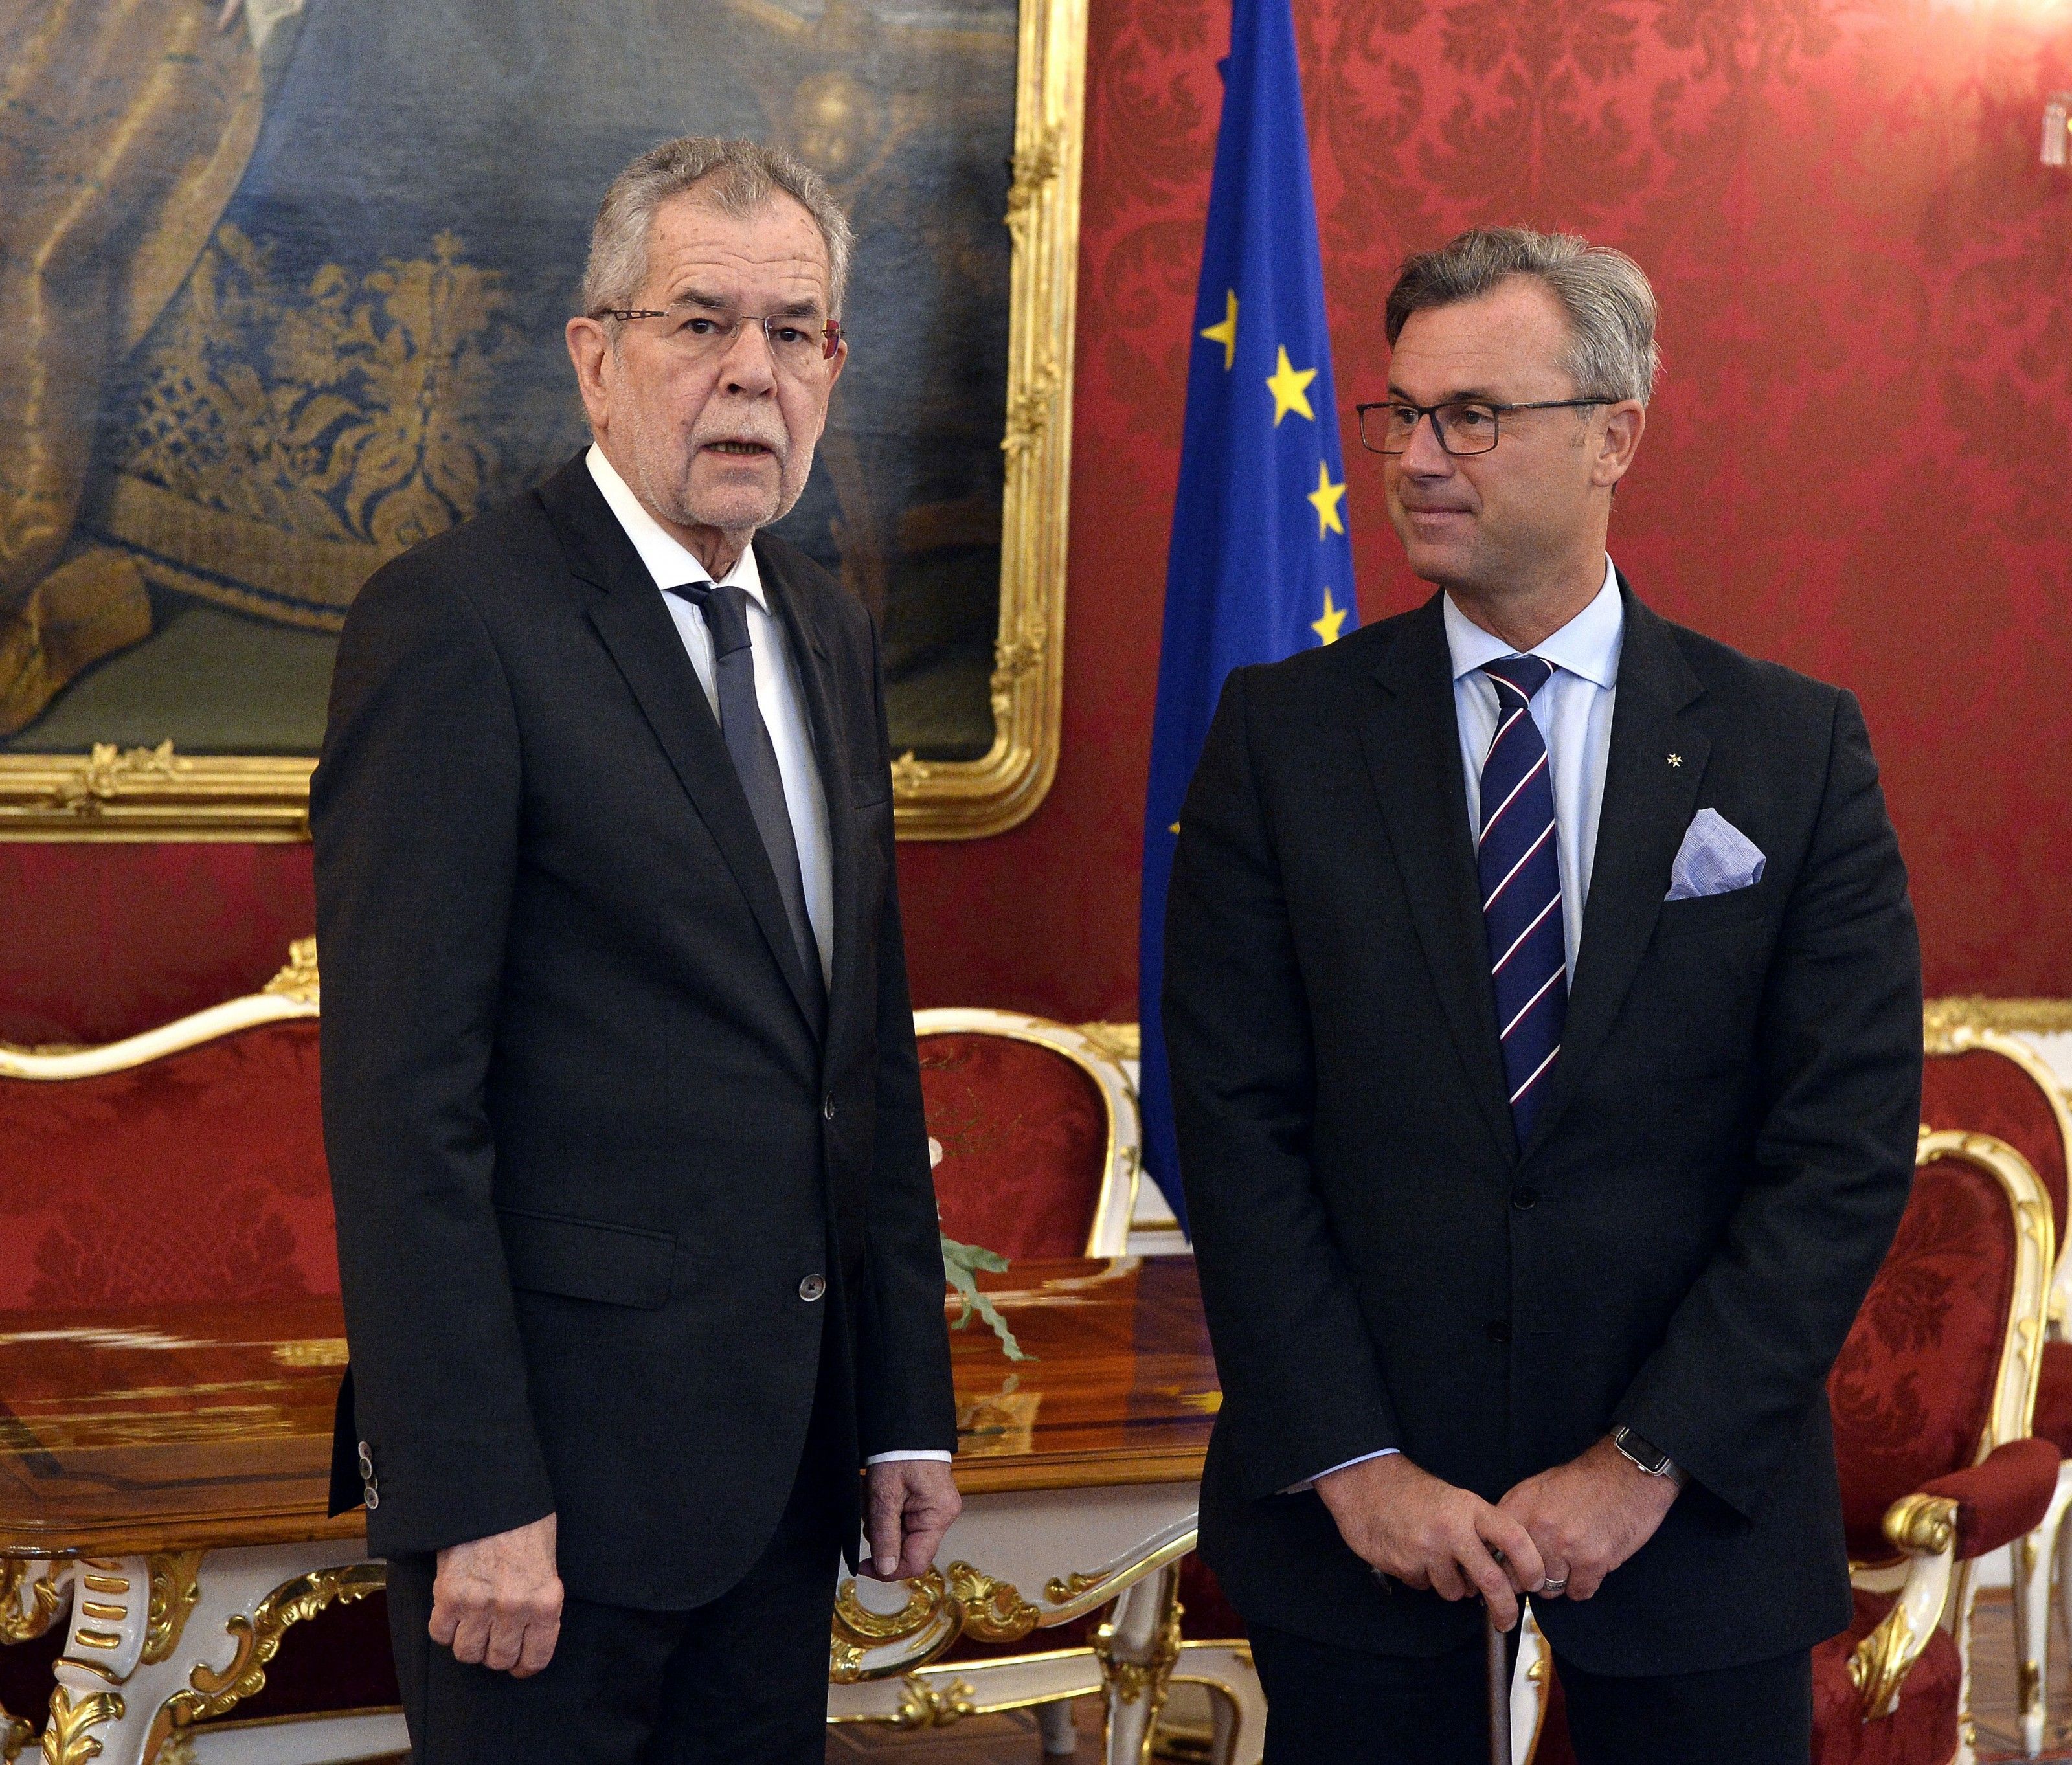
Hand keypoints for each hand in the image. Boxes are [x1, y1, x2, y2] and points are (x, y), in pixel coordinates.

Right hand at [430, 1512, 562, 1675]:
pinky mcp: (449, 1596)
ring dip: (468, 1641)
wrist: (492, 1494)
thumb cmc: (524, 1522)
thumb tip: (527, 1630)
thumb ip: (538, 1598)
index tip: (518, 1664)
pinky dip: (444, 1627)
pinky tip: (452, 1609)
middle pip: (498, 1659)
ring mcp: (480, 1605)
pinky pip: (441, 1634)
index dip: (524, 1665)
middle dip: (494, 1652)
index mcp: (546, 1600)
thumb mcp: (546, 1561)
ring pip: (467, 1652)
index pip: (535, 1657)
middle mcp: (515, 1608)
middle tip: (491, 1635)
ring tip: (471, 1621)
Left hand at [863, 1459, 961, 1579]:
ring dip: (880, 1519)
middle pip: (905, 1547)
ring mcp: (934, 1509)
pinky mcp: (925, 1502)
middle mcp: (941, 1516)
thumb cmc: (899, 1453)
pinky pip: (901, 1519)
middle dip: (881, 1533)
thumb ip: (885, 1534)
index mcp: (938, 1516)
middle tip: (868, 1508)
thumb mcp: (885, 1495)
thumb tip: (885, 1569)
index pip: (915, 1562)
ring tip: (872, 1493)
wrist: (907, 1425)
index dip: (887, 1570)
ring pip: (899, 1533)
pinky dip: (885, 1510)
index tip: (863, 1565)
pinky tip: (879, 1492)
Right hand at [1316, 1453, 1545, 1630]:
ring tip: (1437, 1559)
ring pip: (1456, 1591)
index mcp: (1470, 1509)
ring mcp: (1427, 1549)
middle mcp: (1452, 1530)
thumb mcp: (1455, 1500)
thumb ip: (1480, 1529)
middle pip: (1491, 1580)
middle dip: (1504, 1607)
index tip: (1536, 1581)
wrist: (1366, 1485)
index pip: (1513, 1538)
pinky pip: (1425, 1586)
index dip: (1531, 1565)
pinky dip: (1424, 1578)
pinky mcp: (1405, 1566)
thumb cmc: (1414, 1493)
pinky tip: (1413, 1555)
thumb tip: (1503, 1569)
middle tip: (1507, 1619)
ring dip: (1452, 1585)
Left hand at [1498, 1436, 1680, 1601]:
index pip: (1495, 1556)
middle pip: (1521, 1577)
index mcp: (1519, 1508)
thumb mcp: (1537, 1488)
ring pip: (1550, 1589)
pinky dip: (1584, 1585)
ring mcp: (1564, 1546)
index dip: (1506, 1567)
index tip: (1514, 1570)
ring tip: (1572, 1562)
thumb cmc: (1582, 1481)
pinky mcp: (1592, 1561)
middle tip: (1548, 1566)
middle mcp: (1537, 1528)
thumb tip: (1499, 1548)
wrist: (1626, 1474)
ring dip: (1560, 1581)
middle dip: (1532, 1578)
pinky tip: (1590, 1567)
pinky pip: (1579, 1593)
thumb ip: (1517, 1517)